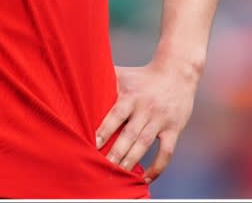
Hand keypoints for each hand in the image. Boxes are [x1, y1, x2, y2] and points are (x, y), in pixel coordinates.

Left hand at [95, 60, 199, 183]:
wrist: (176, 73)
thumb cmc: (142, 76)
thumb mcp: (122, 74)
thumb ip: (102, 79)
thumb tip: (75, 78)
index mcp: (131, 96)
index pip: (116, 114)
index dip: (105, 129)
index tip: (94, 144)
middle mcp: (145, 109)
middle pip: (130, 134)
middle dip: (116, 151)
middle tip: (103, 166)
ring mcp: (160, 120)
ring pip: (145, 144)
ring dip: (132, 160)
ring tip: (119, 174)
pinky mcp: (174, 129)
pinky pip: (167, 152)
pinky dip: (158, 167)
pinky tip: (146, 177)